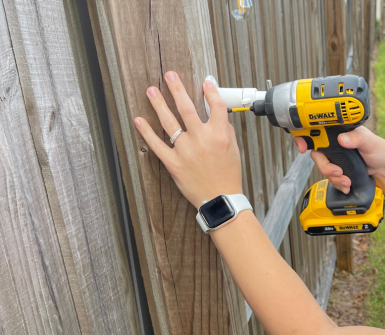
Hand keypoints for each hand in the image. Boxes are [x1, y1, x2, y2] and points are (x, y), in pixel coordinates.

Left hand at [134, 71, 242, 208]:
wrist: (220, 198)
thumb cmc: (228, 175)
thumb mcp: (234, 149)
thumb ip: (225, 130)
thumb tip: (218, 114)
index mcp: (219, 135)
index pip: (215, 106)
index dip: (210, 92)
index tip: (205, 83)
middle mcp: (202, 139)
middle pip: (187, 108)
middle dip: (177, 89)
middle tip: (169, 75)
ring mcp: (186, 150)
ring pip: (170, 122)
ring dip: (159, 104)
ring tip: (151, 90)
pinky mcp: (174, 163)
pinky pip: (157, 145)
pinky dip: (146, 132)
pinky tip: (139, 120)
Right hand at [293, 126, 384, 193]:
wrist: (384, 167)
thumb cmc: (378, 149)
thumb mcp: (369, 141)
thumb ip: (356, 138)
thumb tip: (343, 139)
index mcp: (337, 131)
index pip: (315, 130)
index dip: (303, 137)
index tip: (303, 147)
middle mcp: (333, 143)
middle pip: (317, 155)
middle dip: (325, 167)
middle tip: (337, 172)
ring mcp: (334, 157)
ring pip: (323, 169)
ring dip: (333, 178)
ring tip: (346, 181)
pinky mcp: (337, 169)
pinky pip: (330, 178)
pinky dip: (337, 184)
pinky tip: (346, 185)